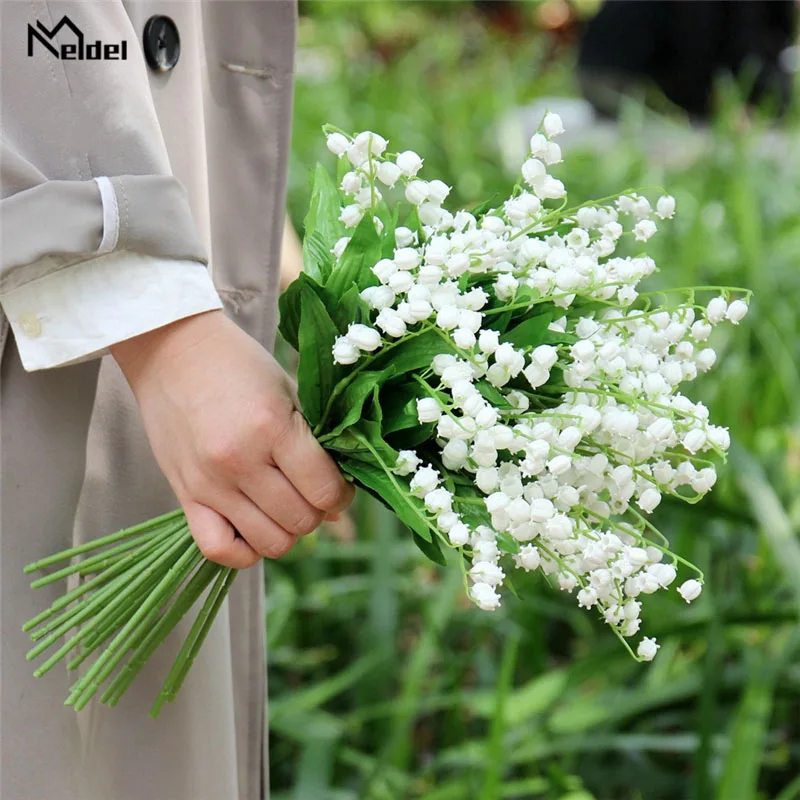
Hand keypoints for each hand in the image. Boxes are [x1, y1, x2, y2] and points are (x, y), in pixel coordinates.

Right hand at [110, 310, 354, 568]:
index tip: (339, 486)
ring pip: (269, 543)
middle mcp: (239, 461)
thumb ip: (316, 446)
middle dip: (318, 511)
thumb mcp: (289, 393)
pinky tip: (254, 526)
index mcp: (272, 427)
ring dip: (287, 530)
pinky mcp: (184, 496)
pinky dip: (244, 550)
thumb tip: (337, 506)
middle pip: (300, 520)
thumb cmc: (239, 365)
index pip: (324, 489)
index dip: (342, 494)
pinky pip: (219, 550)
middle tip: (312, 491)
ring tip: (285, 506)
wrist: (172, 349)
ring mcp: (209, 484)